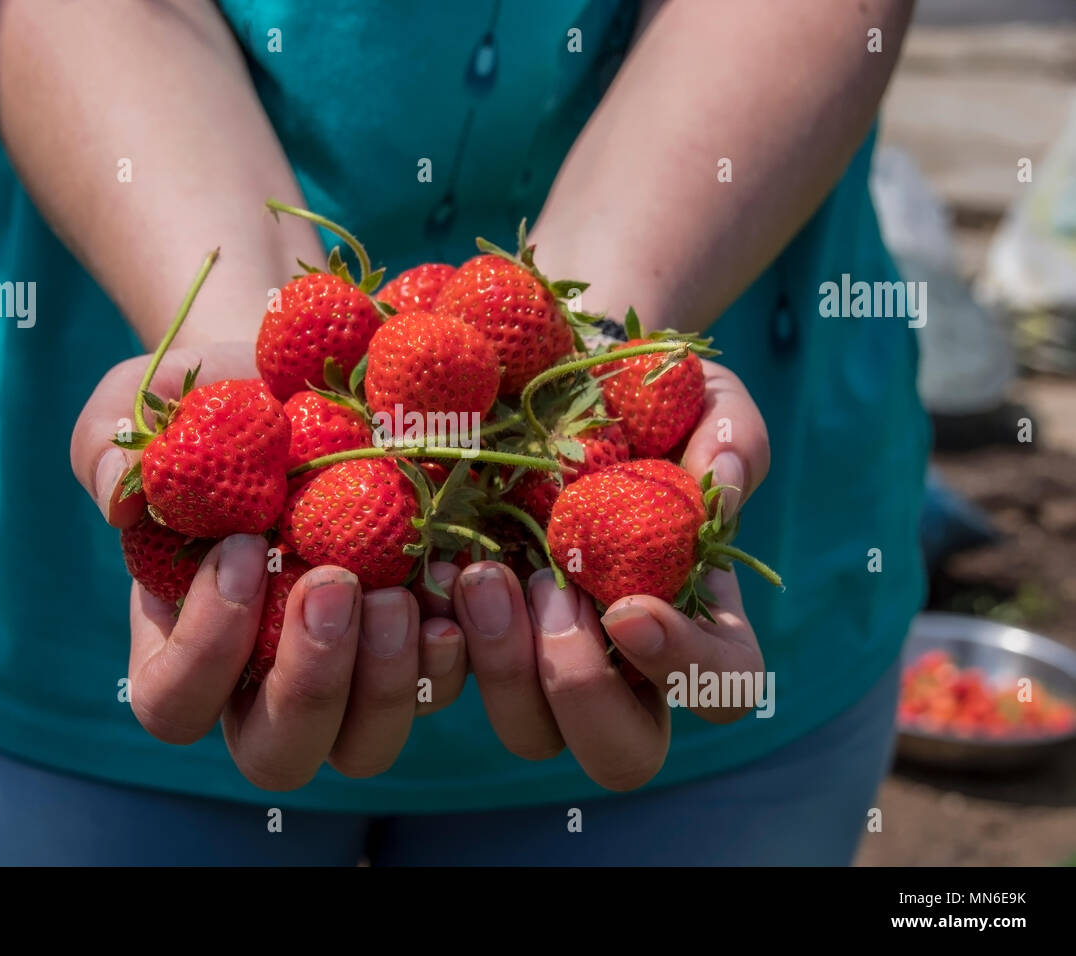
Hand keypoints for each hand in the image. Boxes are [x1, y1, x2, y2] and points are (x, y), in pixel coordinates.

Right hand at [70, 350, 469, 788]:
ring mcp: (350, 670)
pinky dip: (452, 652)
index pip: (174, 703)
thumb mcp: (146, 404)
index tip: (242, 548)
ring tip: (400, 593)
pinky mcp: (418, 642)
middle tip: (332, 586)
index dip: (206, 650)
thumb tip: (122, 501)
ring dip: (385, 683)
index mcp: (186, 636)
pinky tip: (458, 585)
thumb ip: (110, 447)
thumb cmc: (216, 398)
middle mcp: (266, 675)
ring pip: (364, 745)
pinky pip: (440, 687)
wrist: (312, 377)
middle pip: (277, 754)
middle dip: (307, 685)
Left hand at [439, 359, 770, 790]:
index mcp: (692, 613)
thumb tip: (722, 478)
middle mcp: (618, 657)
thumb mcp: (706, 396)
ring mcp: (540, 652)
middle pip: (622, 754)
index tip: (627, 606)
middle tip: (552, 593)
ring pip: (531, 734)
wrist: (548, 368)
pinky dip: (435, 648)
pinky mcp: (468, 630)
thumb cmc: (643, 393)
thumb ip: (735, 436)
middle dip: (582, 691)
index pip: (722, 687)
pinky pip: (449, 684)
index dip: (686, 669)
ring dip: (505, 668)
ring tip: (483, 573)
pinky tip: (424, 581)